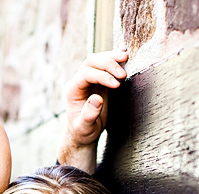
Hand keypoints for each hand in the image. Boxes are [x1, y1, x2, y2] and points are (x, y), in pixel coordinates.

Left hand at [58, 49, 128, 172]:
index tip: (116, 84)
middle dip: (108, 63)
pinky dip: (114, 59)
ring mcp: (88, 78)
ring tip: (126, 57)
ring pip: (98, 59)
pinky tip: (123, 56)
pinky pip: (105, 64)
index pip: (86, 74)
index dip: (102, 76)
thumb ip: (89, 114)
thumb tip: (97, 99)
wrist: (83, 132)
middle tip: (123, 74)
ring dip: (112, 57)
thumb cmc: (82, 131)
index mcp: (72, 90)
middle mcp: (78, 81)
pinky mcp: (98, 79)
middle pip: (91, 61)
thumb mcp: (84, 127)